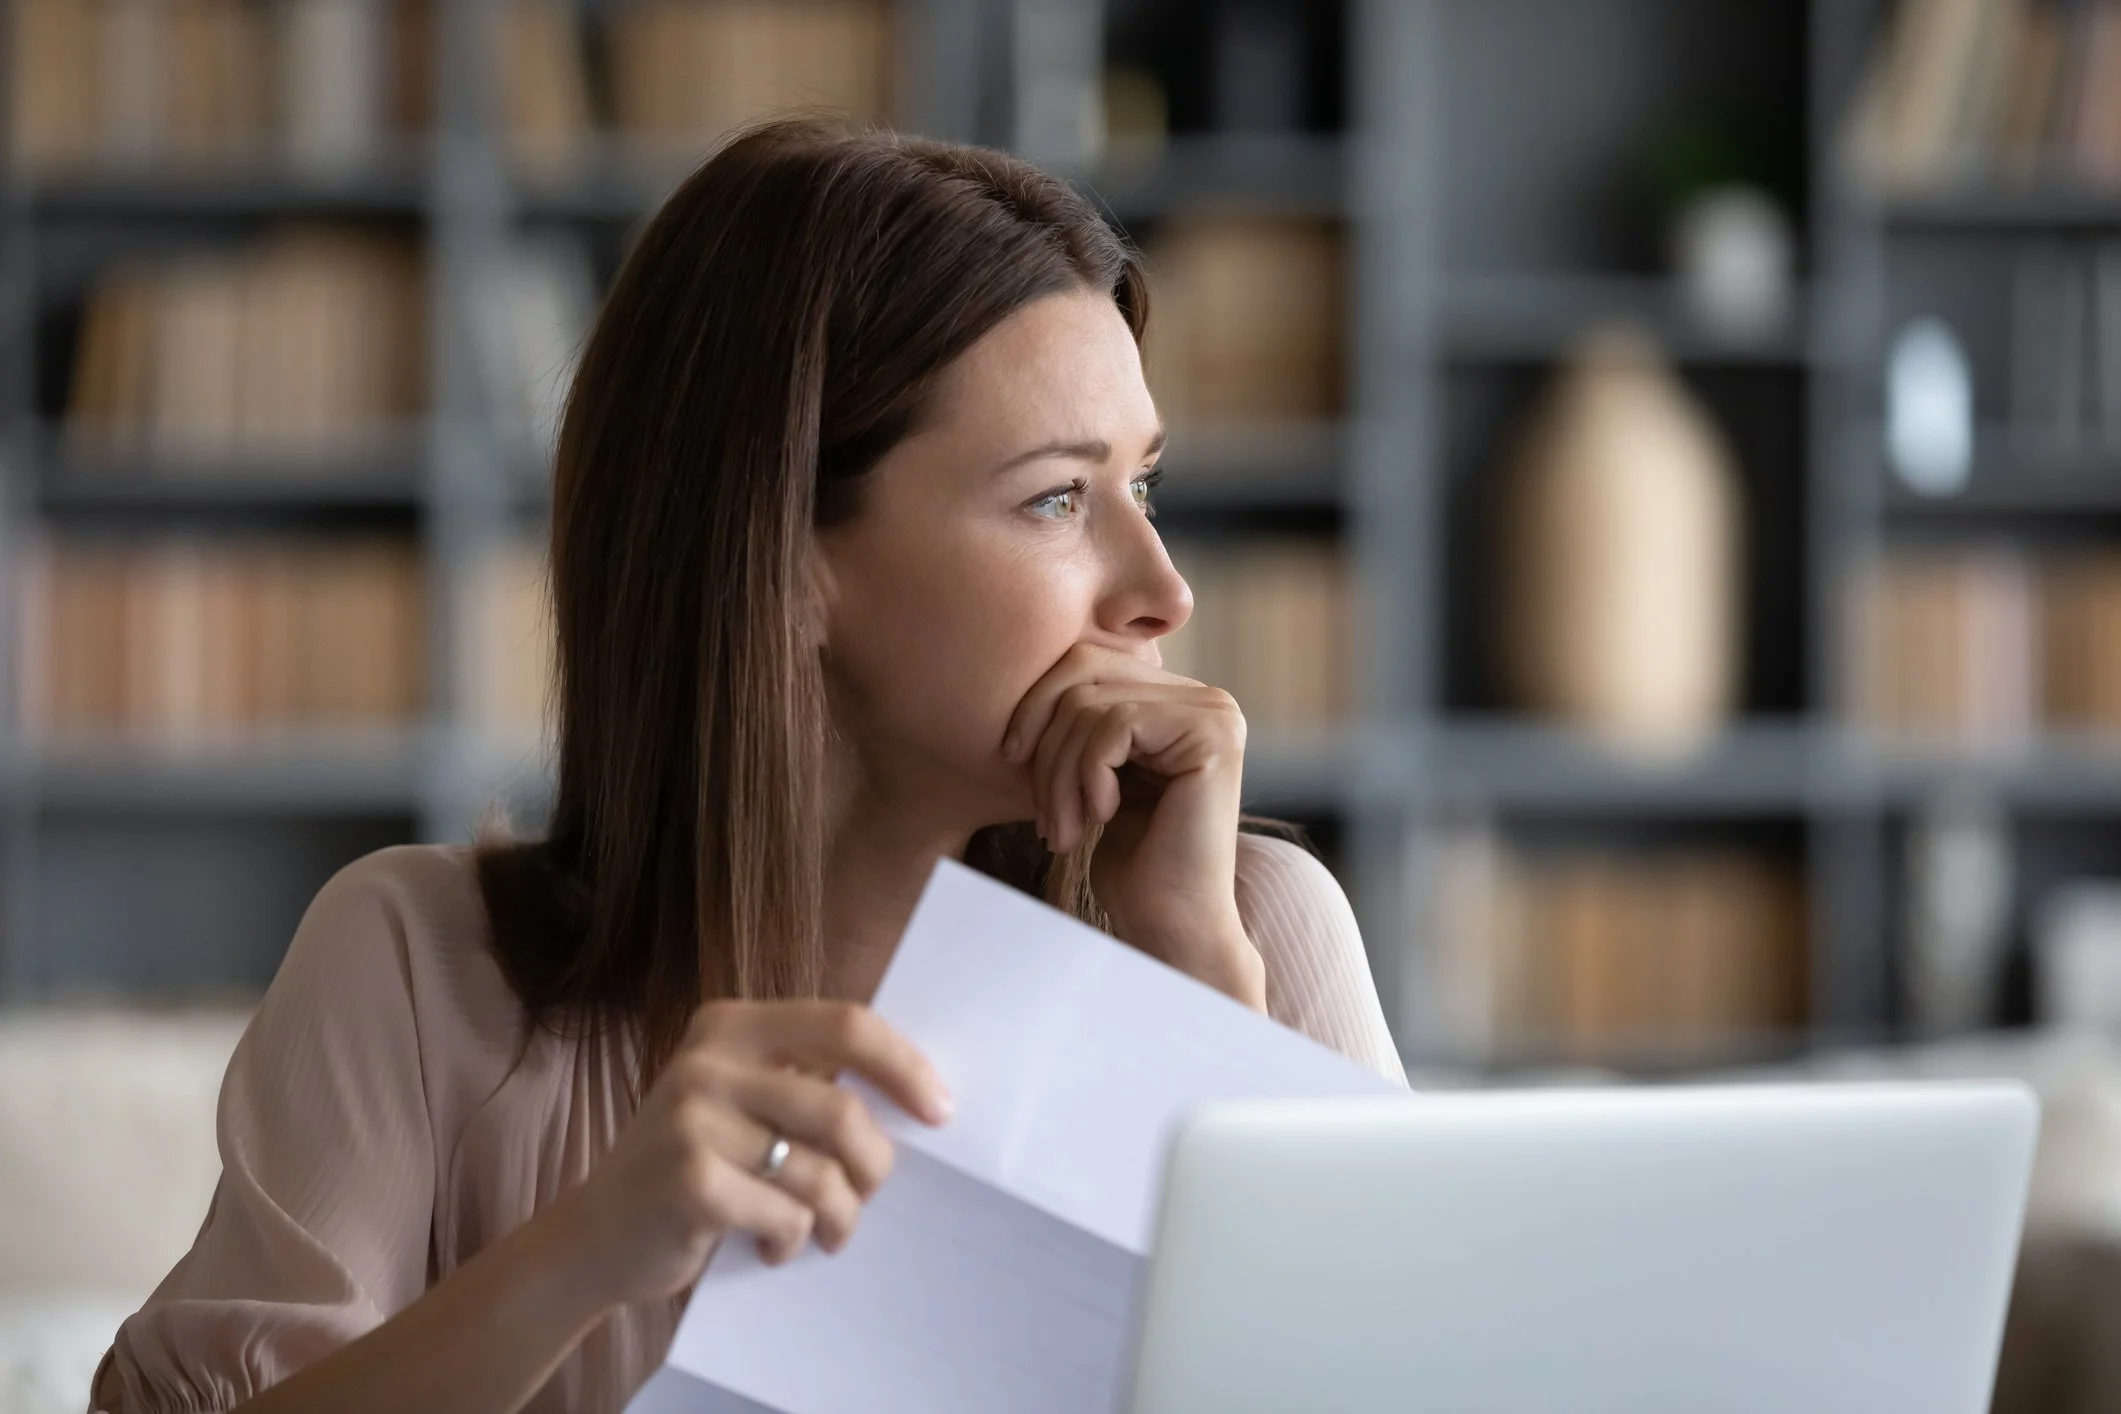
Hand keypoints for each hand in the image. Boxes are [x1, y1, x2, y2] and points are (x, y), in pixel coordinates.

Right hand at [542, 1000, 951, 1310]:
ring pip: (820, 1172)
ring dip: (839, 1215)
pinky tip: (773, 1245)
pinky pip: (786, 1215)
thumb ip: (806, 1084)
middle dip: (874, 1165)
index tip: (941, 1111)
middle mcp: (708, 1061)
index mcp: (730, 1025)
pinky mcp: (688, 1180)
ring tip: (824, 1230)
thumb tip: (919, 1095)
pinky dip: (793, 1241)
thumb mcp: (739, 1102)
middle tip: (868, 1196)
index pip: (845, 1025)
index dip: (904, 1066)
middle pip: (842, 1109)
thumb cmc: (692, 1167)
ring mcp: (692, 1119)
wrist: (594, 1236)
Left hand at [1000, 643, 1264, 1008]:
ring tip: (1062, 830)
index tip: (1011, 761)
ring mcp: (1215, 712)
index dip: (1035, 706)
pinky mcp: (1213, 735)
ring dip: (1059, 773)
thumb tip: (1028, 672)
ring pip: (1091, 704)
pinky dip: (1088, 776)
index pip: (1085, 661)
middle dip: (1045, 741)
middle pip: (1084, 671)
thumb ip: (1081, 722)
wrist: (1171, 927)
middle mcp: (1206, 697)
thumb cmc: (1131, 864)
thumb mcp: (1096, 778)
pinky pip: (1115, 726)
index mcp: (1177, 699)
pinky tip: (1100, 819)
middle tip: (1039, 809)